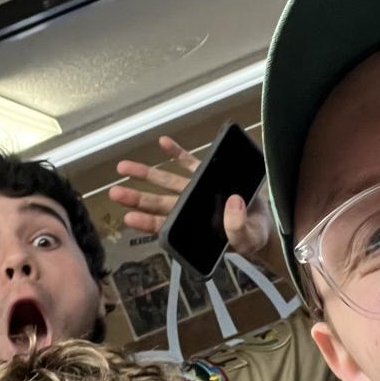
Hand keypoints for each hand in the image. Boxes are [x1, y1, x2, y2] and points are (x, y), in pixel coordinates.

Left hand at [108, 134, 280, 268]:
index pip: (166, 224)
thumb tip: (230, 202)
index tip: (129, 217)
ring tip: (122, 167)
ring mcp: (196, 190)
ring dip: (145, 174)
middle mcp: (189, 208)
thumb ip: (237, 227)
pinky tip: (163, 142)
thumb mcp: (246, 238)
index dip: (147, 221)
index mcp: (194, 227)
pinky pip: (189, 162)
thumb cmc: (252, 235)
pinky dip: (175, 152)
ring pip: (166, 181)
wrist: (264, 223)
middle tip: (114, 192)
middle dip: (136, 197)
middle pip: (158, 202)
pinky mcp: (208, 176)